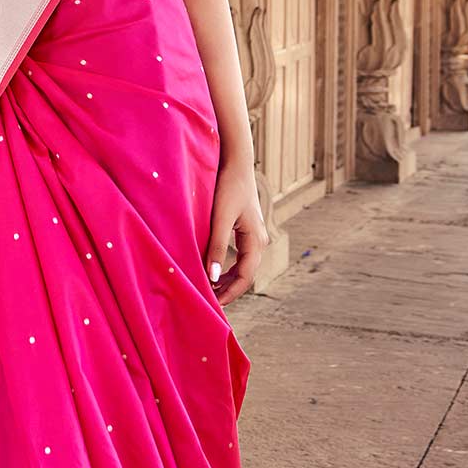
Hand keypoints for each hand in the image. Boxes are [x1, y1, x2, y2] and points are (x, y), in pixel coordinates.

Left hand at [207, 156, 267, 305]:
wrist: (236, 162)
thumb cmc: (228, 187)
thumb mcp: (220, 218)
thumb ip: (216, 247)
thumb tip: (212, 276)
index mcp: (256, 241)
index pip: (244, 277)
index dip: (228, 293)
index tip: (212, 304)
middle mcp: (259, 241)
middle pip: (245, 275)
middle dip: (227, 290)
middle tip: (208, 302)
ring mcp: (254, 236)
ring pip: (242, 267)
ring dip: (226, 280)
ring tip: (208, 290)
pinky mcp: (246, 230)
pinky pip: (239, 257)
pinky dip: (226, 267)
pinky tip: (212, 271)